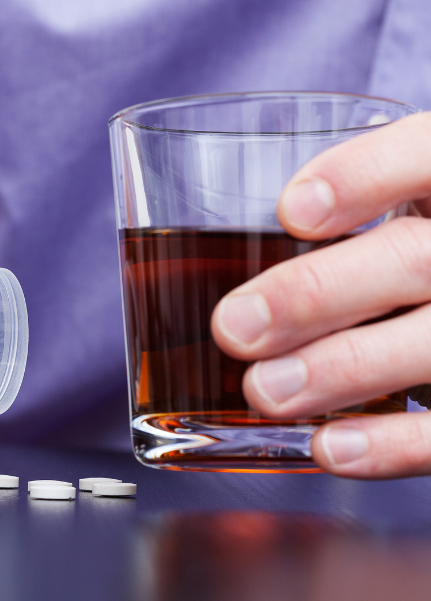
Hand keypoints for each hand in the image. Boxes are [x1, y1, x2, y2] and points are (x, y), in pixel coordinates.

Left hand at [211, 112, 430, 478]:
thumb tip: (194, 269)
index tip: (291, 211)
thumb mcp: (382, 218)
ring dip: (340, 371)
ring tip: (263, 391)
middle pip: (414, 259)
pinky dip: (391, 444)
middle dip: (314, 295)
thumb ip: (334, 220)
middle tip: (232, 328)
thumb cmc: (393, 261)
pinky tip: (326, 447)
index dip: (366, 176)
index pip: (425, 153)